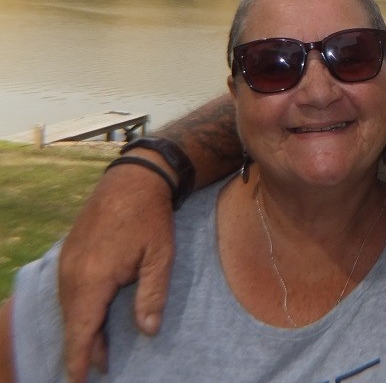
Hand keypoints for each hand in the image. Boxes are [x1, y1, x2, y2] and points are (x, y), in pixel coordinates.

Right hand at [59, 162, 175, 381]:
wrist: (133, 180)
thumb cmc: (151, 217)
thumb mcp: (160, 257)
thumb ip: (152, 295)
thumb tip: (147, 332)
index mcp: (93, 278)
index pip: (82, 330)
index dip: (80, 358)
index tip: (79, 381)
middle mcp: (73, 273)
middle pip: (74, 322)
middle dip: (84, 347)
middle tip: (99, 369)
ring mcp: (68, 261)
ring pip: (71, 307)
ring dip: (83, 328)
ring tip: (99, 349)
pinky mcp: (71, 252)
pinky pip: (71, 290)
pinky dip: (81, 308)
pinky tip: (94, 314)